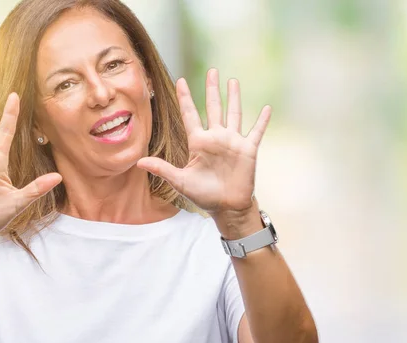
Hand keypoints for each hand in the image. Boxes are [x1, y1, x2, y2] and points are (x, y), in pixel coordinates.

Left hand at [137, 69, 269, 215]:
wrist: (226, 207)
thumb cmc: (203, 195)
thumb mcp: (180, 181)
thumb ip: (162, 169)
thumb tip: (138, 163)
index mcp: (199, 142)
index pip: (190, 115)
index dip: (185, 98)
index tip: (180, 80)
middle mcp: (216, 138)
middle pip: (213, 107)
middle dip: (212, 89)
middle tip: (212, 71)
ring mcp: (233, 142)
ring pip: (234, 113)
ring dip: (234, 97)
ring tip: (233, 80)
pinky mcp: (248, 149)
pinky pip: (257, 131)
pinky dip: (262, 121)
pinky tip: (268, 108)